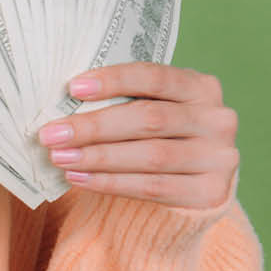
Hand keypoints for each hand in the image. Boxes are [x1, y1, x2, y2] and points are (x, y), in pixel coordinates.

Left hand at [37, 63, 238, 209]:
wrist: (196, 181)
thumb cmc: (161, 135)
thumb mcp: (154, 107)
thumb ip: (125, 100)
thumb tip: (65, 101)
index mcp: (202, 87)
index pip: (155, 77)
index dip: (114, 80)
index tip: (73, 88)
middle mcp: (218, 120)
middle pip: (149, 119)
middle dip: (94, 126)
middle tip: (51, 133)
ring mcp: (219, 158)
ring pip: (150, 156)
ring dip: (98, 157)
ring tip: (59, 157)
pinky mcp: (210, 193)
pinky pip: (152, 187)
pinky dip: (110, 182)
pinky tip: (79, 178)